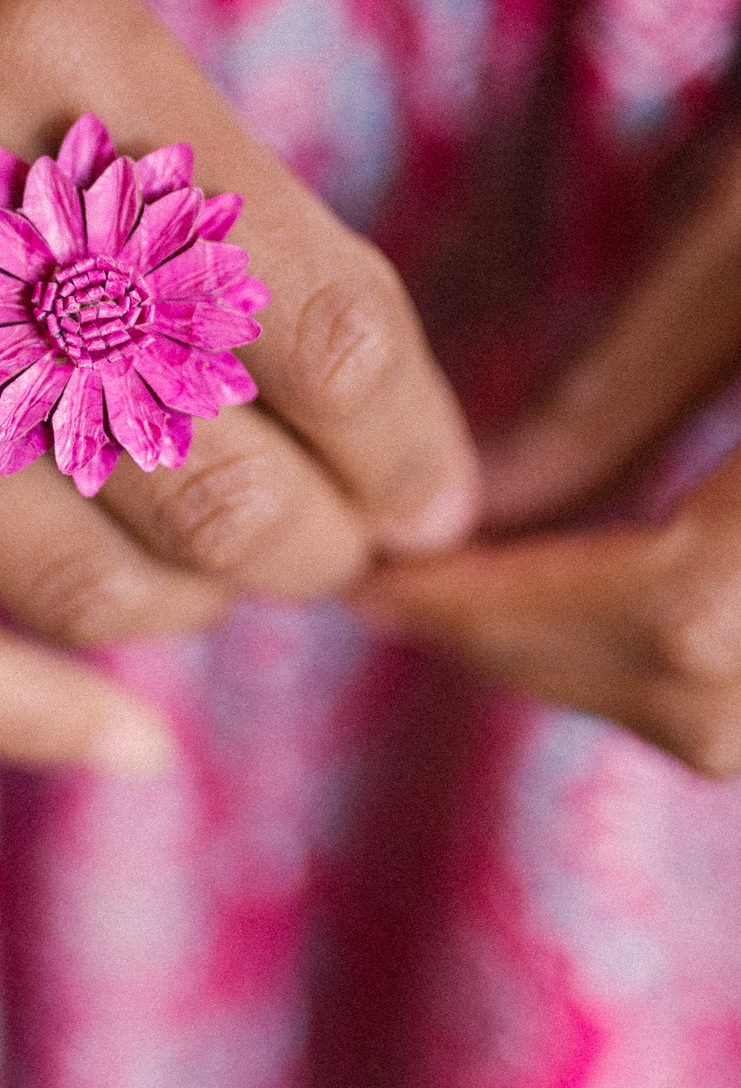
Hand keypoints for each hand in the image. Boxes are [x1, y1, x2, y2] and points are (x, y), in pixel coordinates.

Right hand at [0, 0, 477, 772]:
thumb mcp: (50, 7)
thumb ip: (191, 185)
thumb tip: (360, 401)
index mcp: (44, 38)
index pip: (292, 298)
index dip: (402, 430)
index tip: (437, 486)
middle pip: (189, 451)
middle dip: (318, 537)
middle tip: (355, 541)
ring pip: (53, 555)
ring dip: (194, 606)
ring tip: (233, 578)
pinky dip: (23, 706)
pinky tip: (127, 742)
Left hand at [357, 135, 740, 776]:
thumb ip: (614, 392)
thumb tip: (472, 514)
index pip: (680, 611)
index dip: (508, 613)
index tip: (379, 577)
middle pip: (718, 694)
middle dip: (538, 654)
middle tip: (409, 587)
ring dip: (615, 672)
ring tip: (488, 583)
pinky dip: (702, 659)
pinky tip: (606, 585)